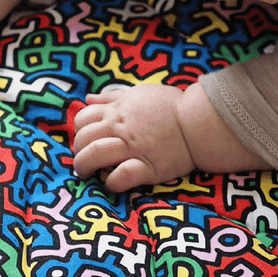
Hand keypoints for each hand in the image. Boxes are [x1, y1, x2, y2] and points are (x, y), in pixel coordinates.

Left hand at [72, 81, 269, 190]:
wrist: (199, 123)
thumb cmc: (172, 107)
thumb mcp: (139, 93)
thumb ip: (113, 97)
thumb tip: (89, 98)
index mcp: (118, 110)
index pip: (83, 118)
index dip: (80, 130)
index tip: (85, 139)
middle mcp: (120, 128)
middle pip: (84, 139)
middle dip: (78, 151)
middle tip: (83, 160)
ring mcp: (132, 148)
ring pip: (95, 155)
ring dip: (85, 166)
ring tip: (87, 173)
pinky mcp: (147, 168)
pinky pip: (120, 177)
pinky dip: (110, 182)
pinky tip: (111, 182)